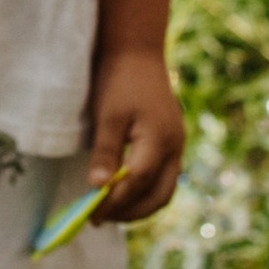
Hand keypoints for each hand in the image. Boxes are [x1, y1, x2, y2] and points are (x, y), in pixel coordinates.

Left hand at [89, 48, 184, 222]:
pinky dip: (145, 191)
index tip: (91, 214)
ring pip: (164, 190)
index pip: (138, 183)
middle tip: (100, 218)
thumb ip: (106, 152)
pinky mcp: (172, 142)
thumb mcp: (108, 115)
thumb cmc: (119, 79)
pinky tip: (124, 190)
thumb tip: (99, 187)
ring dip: (139, 205)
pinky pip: (163, 178)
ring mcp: (177, 145)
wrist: (137, 50)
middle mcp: (175, 147)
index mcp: (160, 140)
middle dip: (129, 212)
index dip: (115, 202)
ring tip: (110, 209)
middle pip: (158, 196)